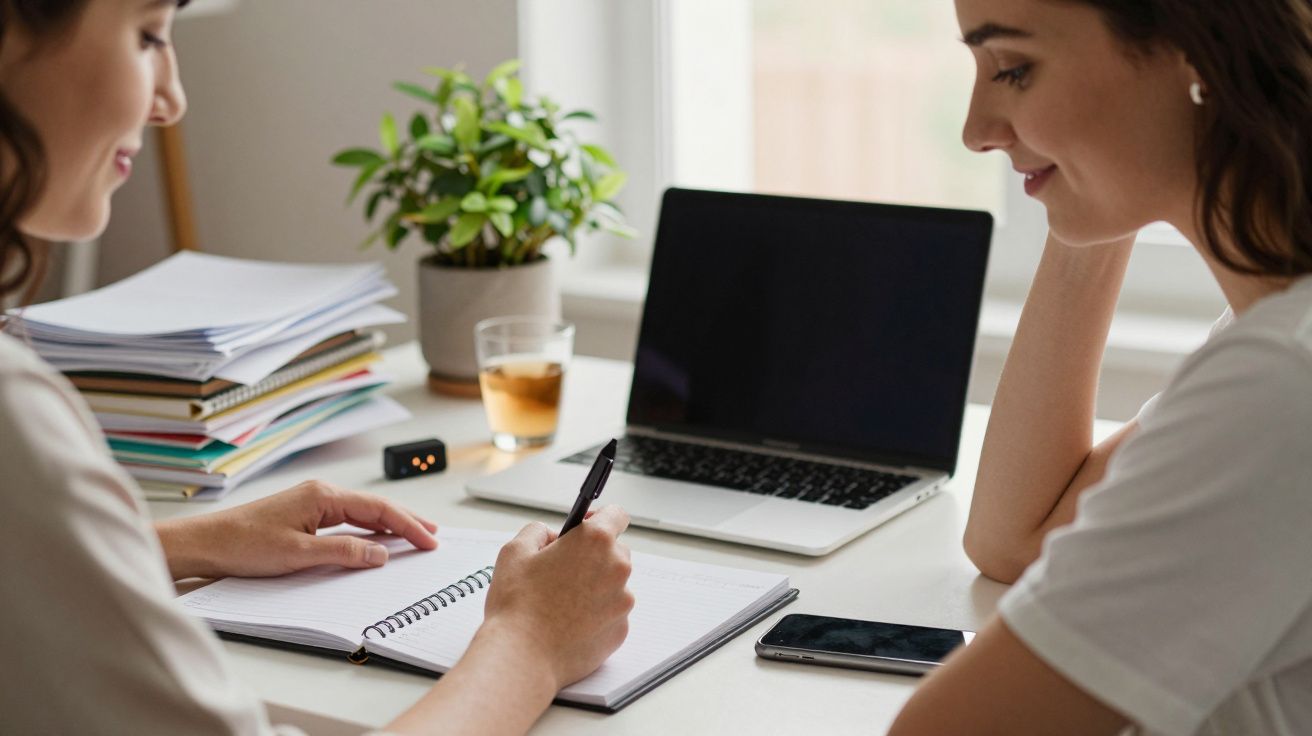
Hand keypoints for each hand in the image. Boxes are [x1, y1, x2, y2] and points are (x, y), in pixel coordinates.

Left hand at [155, 480, 437, 579]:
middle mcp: (319, 493)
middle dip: (405, 521)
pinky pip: (344, 520)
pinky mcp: (302, 515)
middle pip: (374, 507)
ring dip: (387, 525)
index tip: (429, 540)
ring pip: (360, 513)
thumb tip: (380, 553)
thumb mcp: (298, 555)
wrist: (205, 543)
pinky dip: (366, 529)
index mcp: (322, 496)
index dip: (407, 526)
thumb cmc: (243, 545)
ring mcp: (311, 502)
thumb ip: (343, 553)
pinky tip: (375, 539)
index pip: (377, 509)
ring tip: (413, 536)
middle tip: (432, 535)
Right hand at [478, 505, 633, 690]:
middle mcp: (616, 568)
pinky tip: (569, 623)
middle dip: (593, 557)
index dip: (599, 518)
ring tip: (561, 603)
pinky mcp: (621, 630)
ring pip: (613, 585)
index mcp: (595, 541)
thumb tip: (552, 537)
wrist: (522, 657)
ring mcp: (622, 602)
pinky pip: (612, 614)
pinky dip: (596, 615)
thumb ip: (538, 531)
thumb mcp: (515, 551)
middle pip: (615, 551)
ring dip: (595, 587)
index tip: (585, 527)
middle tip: (562, 571)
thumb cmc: (517, 604)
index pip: (616, 515)